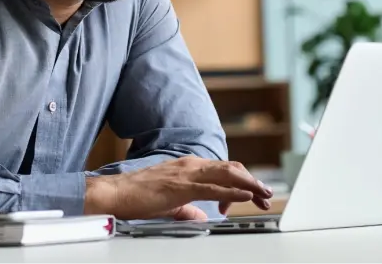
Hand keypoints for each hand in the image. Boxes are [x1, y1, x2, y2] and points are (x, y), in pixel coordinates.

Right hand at [84, 156, 272, 220]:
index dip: (241, 182)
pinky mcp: (181, 186)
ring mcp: (186, 173)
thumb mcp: (169, 203)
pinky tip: (245, 196)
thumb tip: (201, 216)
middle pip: (231, 169)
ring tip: (263, 193)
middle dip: (251, 181)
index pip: (223, 170)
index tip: (253, 195)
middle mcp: (190, 165)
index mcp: (188, 167)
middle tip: (266, 195)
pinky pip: (213, 187)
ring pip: (227, 174)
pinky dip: (233, 191)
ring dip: (249, 184)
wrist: (115, 192)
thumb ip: (188, 208)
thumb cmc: (137, 196)